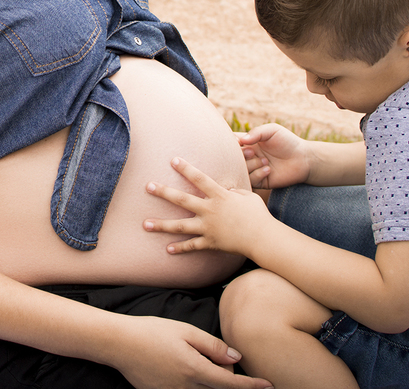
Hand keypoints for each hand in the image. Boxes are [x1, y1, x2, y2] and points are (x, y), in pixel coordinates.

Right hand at [109, 314, 272, 388]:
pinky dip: (195, 383)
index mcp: (194, 370)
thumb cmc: (151, 332)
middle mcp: (186, 388)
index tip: (268, 386)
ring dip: (212, 381)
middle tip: (217, 355)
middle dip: (227, 377)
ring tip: (199, 361)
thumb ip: (212, 346)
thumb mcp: (185, 331)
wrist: (119, 344)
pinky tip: (183, 367)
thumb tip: (235, 358)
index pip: (231, 384)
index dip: (252, 386)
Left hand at [144, 158, 272, 255]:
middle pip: (182, 200)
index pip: (200, 178)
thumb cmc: (258, 215)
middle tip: (148, 186)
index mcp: (220, 196)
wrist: (263, 238)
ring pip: (180, 226)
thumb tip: (226, 189)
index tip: (172, 160)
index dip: (186, 168)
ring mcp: (208, 227)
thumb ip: (234, 190)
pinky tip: (168, 249)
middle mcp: (210, 210)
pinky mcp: (210, 242)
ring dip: (161, 225)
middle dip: (163, 192)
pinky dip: (180, 248)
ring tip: (145, 224)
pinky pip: (192, 246)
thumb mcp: (247, 196)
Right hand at [236, 123, 310, 188]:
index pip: (231, 144)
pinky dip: (257, 174)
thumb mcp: (272, 130)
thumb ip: (256, 132)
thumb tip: (241, 140)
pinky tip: (268, 169)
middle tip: (252, 152)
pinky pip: (251, 181)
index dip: (231, 144)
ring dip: (251, 165)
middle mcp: (248, 157)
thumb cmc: (288, 141)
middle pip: (232, 159)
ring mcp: (253, 169)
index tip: (239, 142)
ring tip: (265, 161)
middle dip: (241, 156)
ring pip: (240, 170)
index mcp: (248, 143)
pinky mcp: (261, 181)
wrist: (304, 159)